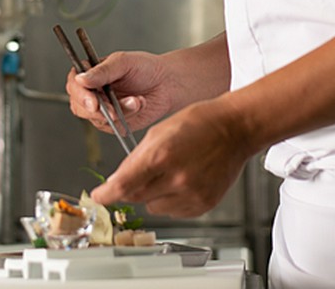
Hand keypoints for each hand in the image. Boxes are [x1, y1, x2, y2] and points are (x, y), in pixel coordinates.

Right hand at [66, 51, 176, 131]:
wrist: (167, 83)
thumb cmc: (146, 68)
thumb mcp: (124, 62)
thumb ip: (103, 71)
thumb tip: (81, 79)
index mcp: (91, 73)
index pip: (74, 84)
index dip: (80, 94)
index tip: (93, 101)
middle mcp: (93, 92)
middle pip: (79, 106)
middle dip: (97, 109)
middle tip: (112, 109)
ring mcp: (103, 109)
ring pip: (97, 118)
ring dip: (118, 111)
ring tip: (136, 100)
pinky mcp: (114, 124)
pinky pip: (114, 126)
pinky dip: (127, 116)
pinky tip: (139, 104)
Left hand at [88, 97, 252, 217]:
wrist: (235, 129)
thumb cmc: (200, 123)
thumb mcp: (159, 131)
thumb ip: (136, 158)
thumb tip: (116, 180)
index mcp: (162, 155)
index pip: (123, 185)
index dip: (106, 194)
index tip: (99, 196)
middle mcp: (177, 178)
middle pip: (136, 198)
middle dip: (132, 187)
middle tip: (146, 170)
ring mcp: (191, 195)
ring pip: (154, 207)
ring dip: (153, 194)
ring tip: (172, 171)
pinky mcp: (203, 205)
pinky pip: (174, 212)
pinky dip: (172, 200)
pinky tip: (184, 180)